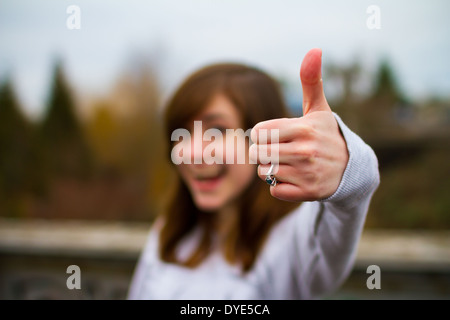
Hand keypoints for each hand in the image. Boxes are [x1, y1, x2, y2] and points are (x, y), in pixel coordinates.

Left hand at [249, 48, 348, 201]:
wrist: (351, 169)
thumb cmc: (326, 135)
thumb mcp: (319, 109)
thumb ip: (311, 81)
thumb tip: (314, 49)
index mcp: (303, 128)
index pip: (258, 132)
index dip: (262, 135)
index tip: (274, 135)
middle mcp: (304, 151)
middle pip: (258, 153)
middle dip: (264, 152)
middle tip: (280, 151)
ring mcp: (306, 173)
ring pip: (265, 172)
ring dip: (272, 169)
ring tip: (290, 164)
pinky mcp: (307, 193)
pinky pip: (274, 189)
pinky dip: (280, 186)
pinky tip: (296, 178)